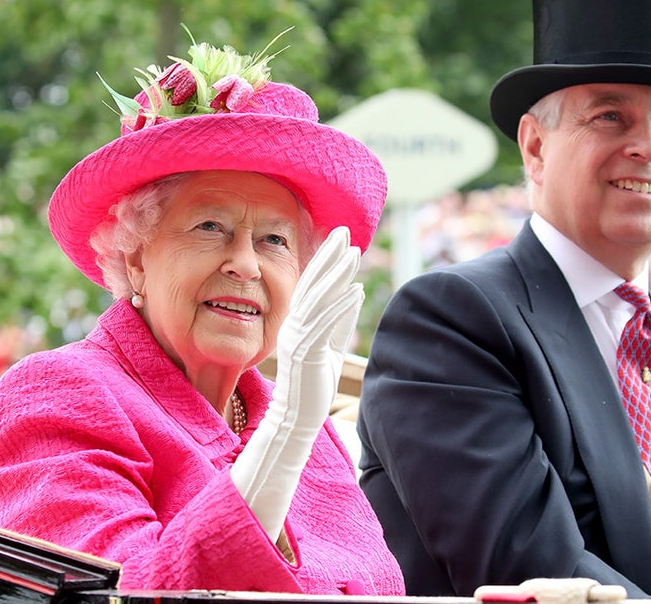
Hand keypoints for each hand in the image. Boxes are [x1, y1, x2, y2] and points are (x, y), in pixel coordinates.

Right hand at [230, 226, 362, 542]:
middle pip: (313, 283)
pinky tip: (355, 290)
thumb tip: (355, 291)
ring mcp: (298, 338)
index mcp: (299, 321)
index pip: (314, 284)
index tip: (341, 237)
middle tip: (345, 231)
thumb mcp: (331, 346)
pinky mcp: (306, 353)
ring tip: (354, 253)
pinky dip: (340, 306)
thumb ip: (341, 320)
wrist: (296, 419)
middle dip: (330, 256)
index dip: (327, 259)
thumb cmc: (313, 385)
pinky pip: (324, 325)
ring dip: (336, 275)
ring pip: (318, 299)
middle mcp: (295, 325)